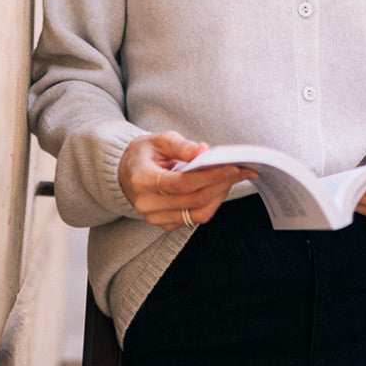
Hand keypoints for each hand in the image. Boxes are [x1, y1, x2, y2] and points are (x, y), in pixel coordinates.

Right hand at [118, 131, 256, 230]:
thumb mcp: (160, 140)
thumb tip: (205, 151)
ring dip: (219, 197)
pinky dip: (210, 204)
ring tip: (232, 179)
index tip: (232, 167)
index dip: (210, 176)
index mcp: (142, 179)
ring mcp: (154, 218)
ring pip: (197, 214)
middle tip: (240, 171)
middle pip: (193, 200)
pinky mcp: (163, 225)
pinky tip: (218, 188)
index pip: (182, 183)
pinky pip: (193, 219)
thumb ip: (182, 146)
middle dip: (220, 185)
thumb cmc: (145, 153)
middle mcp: (147, 204)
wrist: (125, 172)